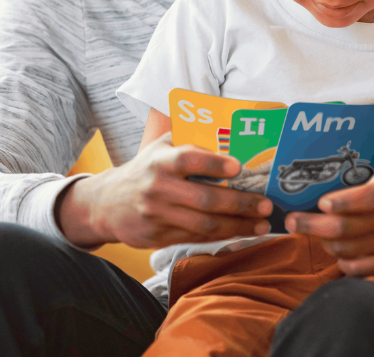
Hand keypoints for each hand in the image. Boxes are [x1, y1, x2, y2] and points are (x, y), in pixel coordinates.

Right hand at [57, 134, 271, 248]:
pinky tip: (241, 233)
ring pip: (204, 224)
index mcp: (161, 160)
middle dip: (241, 204)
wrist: (106, 204)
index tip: (239, 167)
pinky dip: (222, 237)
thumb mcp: (160, 148)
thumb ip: (190, 141)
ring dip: (238, 226)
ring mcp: (158, 215)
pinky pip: (196, 238)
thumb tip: (230, 135)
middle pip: (205, 199)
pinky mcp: (158, 236)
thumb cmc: (145, 170)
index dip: (214, 163)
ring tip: (262, 225)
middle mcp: (158, 188)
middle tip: (267, 205)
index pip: (188, 159)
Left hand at [286, 163, 373, 276]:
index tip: (322, 203)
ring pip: (349, 248)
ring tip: (311, 232)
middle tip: (291, 221)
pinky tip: (334, 251)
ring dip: (323, 242)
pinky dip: (342, 260)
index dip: (343, 202)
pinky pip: (361, 268)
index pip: (368, 197)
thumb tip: (321, 183)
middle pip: (347, 227)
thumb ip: (361, 180)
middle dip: (312, 224)